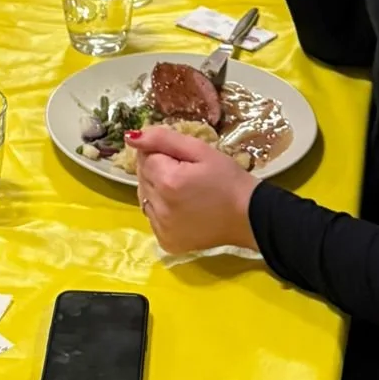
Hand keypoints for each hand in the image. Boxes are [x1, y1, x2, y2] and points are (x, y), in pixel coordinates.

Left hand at [130, 125, 257, 254]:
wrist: (248, 216)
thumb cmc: (227, 179)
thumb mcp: (200, 150)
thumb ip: (163, 139)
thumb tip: (130, 137)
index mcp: (167, 182)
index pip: (145, 157)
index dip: (163, 154)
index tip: (184, 160)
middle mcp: (159, 208)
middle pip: (142, 177)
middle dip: (158, 170)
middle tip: (186, 173)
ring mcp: (162, 228)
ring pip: (144, 197)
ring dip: (157, 189)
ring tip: (184, 190)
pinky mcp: (167, 242)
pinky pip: (153, 217)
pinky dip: (162, 209)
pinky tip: (182, 207)